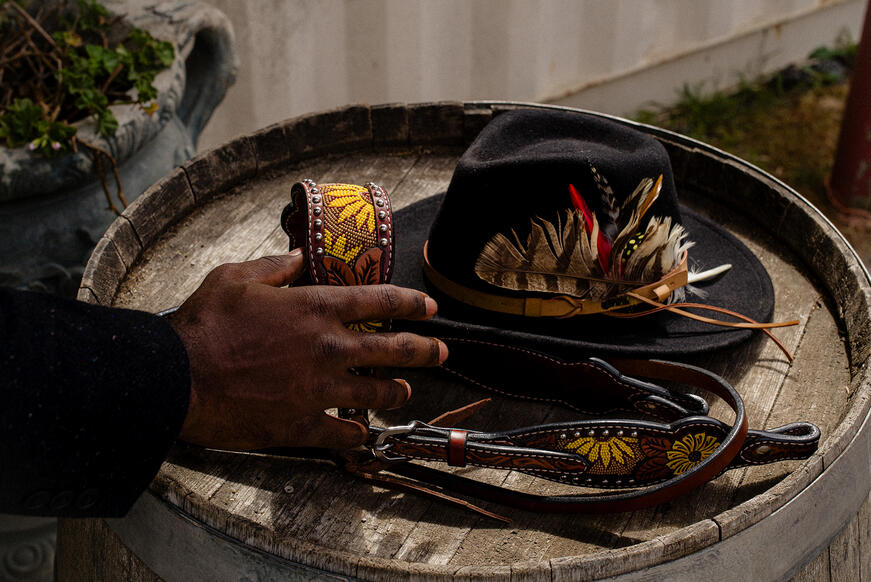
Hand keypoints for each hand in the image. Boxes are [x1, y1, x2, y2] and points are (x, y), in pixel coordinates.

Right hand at [166, 248, 445, 450]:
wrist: (176, 379)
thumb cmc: (203, 327)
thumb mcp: (234, 278)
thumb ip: (274, 267)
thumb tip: (299, 257)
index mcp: (314, 309)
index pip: (380, 302)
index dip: (412, 304)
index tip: (430, 308)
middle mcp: (327, 348)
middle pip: (395, 350)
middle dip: (425, 350)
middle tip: (441, 351)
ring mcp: (318, 390)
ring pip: (377, 394)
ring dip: (396, 392)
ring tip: (405, 392)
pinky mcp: (301, 425)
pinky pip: (343, 433)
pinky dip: (357, 433)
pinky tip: (363, 432)